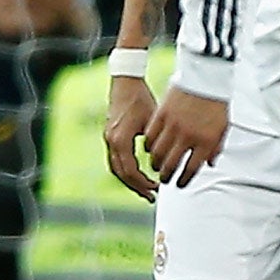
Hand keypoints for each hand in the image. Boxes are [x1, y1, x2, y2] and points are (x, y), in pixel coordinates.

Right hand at [103, 72, 158, 200]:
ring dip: (131, 181)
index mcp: (120, 139)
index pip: (130, 170)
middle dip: (136, 187)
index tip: (157, 189)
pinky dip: (127, 171)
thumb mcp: (153, 120)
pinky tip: (140, 175)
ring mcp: (109, 139)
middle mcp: (111, 141)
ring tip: (147, 190)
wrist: (126, 83)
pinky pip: (117, 160)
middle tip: (152, 197)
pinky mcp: (111, 137)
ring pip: (117, 169)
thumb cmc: (142, 98)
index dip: (143, 183)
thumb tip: (170, 160)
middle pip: (121, 173)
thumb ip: (158, 141)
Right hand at [145, 87, 229, 186]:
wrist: (205, 77)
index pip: (191, 169)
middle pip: (171, 164)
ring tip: (157, 166)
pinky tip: (151, 149)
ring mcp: (173, 126)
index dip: (184, 180)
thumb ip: (215, 148)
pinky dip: (149, 146)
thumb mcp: (222, 127)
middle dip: (166, 176)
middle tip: (165, 180)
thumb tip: (210, 164)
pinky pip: (150, 136)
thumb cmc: (215, 102)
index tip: (180, 185)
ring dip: (156, 163)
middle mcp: (188, 136)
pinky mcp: (161, 115)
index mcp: (206, 141)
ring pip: (157, 153)